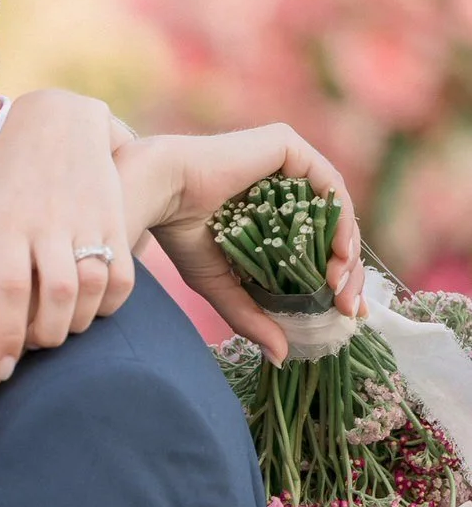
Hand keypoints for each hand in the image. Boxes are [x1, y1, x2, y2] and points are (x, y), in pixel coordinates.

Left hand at [0, 89, 136, 374]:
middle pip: (56, 292)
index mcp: (4, 223)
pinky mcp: (113, 218)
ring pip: (91, 285)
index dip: (6, 335)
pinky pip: (120, 274)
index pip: (7, 290)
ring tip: (62, 331)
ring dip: (80, 321)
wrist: (58, 123)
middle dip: (48, 334)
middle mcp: (45, 221)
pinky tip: (92, 311)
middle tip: (37, 349)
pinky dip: (110, 303)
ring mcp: (83, 219)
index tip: (3, 369)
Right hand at [122, 126, 364, 366]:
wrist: (160, 194)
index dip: (336, 280)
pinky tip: (339, 253)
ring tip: (339, 287)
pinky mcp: (288, 147)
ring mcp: (288, 164)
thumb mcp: (225, 287)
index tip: (345, 313)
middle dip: (347, 272)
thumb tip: (281, 359)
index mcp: (270, 214)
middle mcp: (282, 186)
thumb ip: (254, 317)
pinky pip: (329, 185)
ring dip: (347, 252)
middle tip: (346, 307)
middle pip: (333, 231)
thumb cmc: (182, 236)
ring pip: (336, 211)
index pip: (316, 247)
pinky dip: (340, 220)